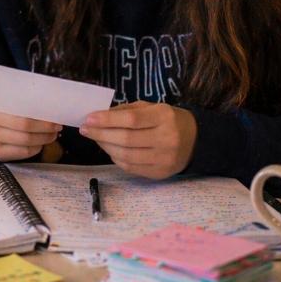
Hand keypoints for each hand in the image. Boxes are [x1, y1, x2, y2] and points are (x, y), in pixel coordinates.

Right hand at [0, 108, 60, 161]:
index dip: (40, 112)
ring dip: (43, 138)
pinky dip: (36, 148)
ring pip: (25, 140)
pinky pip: (23, 151)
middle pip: (25, 125)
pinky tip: (39, 143)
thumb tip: (52, 107)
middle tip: (56, 126)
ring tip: (51, 135)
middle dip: (45, 127)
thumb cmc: (7, 112)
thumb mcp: (13, 102)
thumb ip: (28, 102)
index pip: (22, 107)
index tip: (54, 114)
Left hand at [79, 101, 196, 178]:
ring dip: (105, 146)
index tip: (89, 118)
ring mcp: (164, 159)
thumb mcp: (151, 107)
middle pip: (126, 139)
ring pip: (126, 156)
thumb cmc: (167, 120)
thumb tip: (99, 117)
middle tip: (85, 129)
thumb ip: (126, 110)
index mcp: (164, 117)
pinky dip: (116, 158)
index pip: (131, 119)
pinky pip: (131, 167)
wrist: (195, 140)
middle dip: (101, 134)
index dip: (107, 120)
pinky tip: (110, 149)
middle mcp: (166, 139)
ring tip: (96, 138)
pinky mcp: (160, 173)